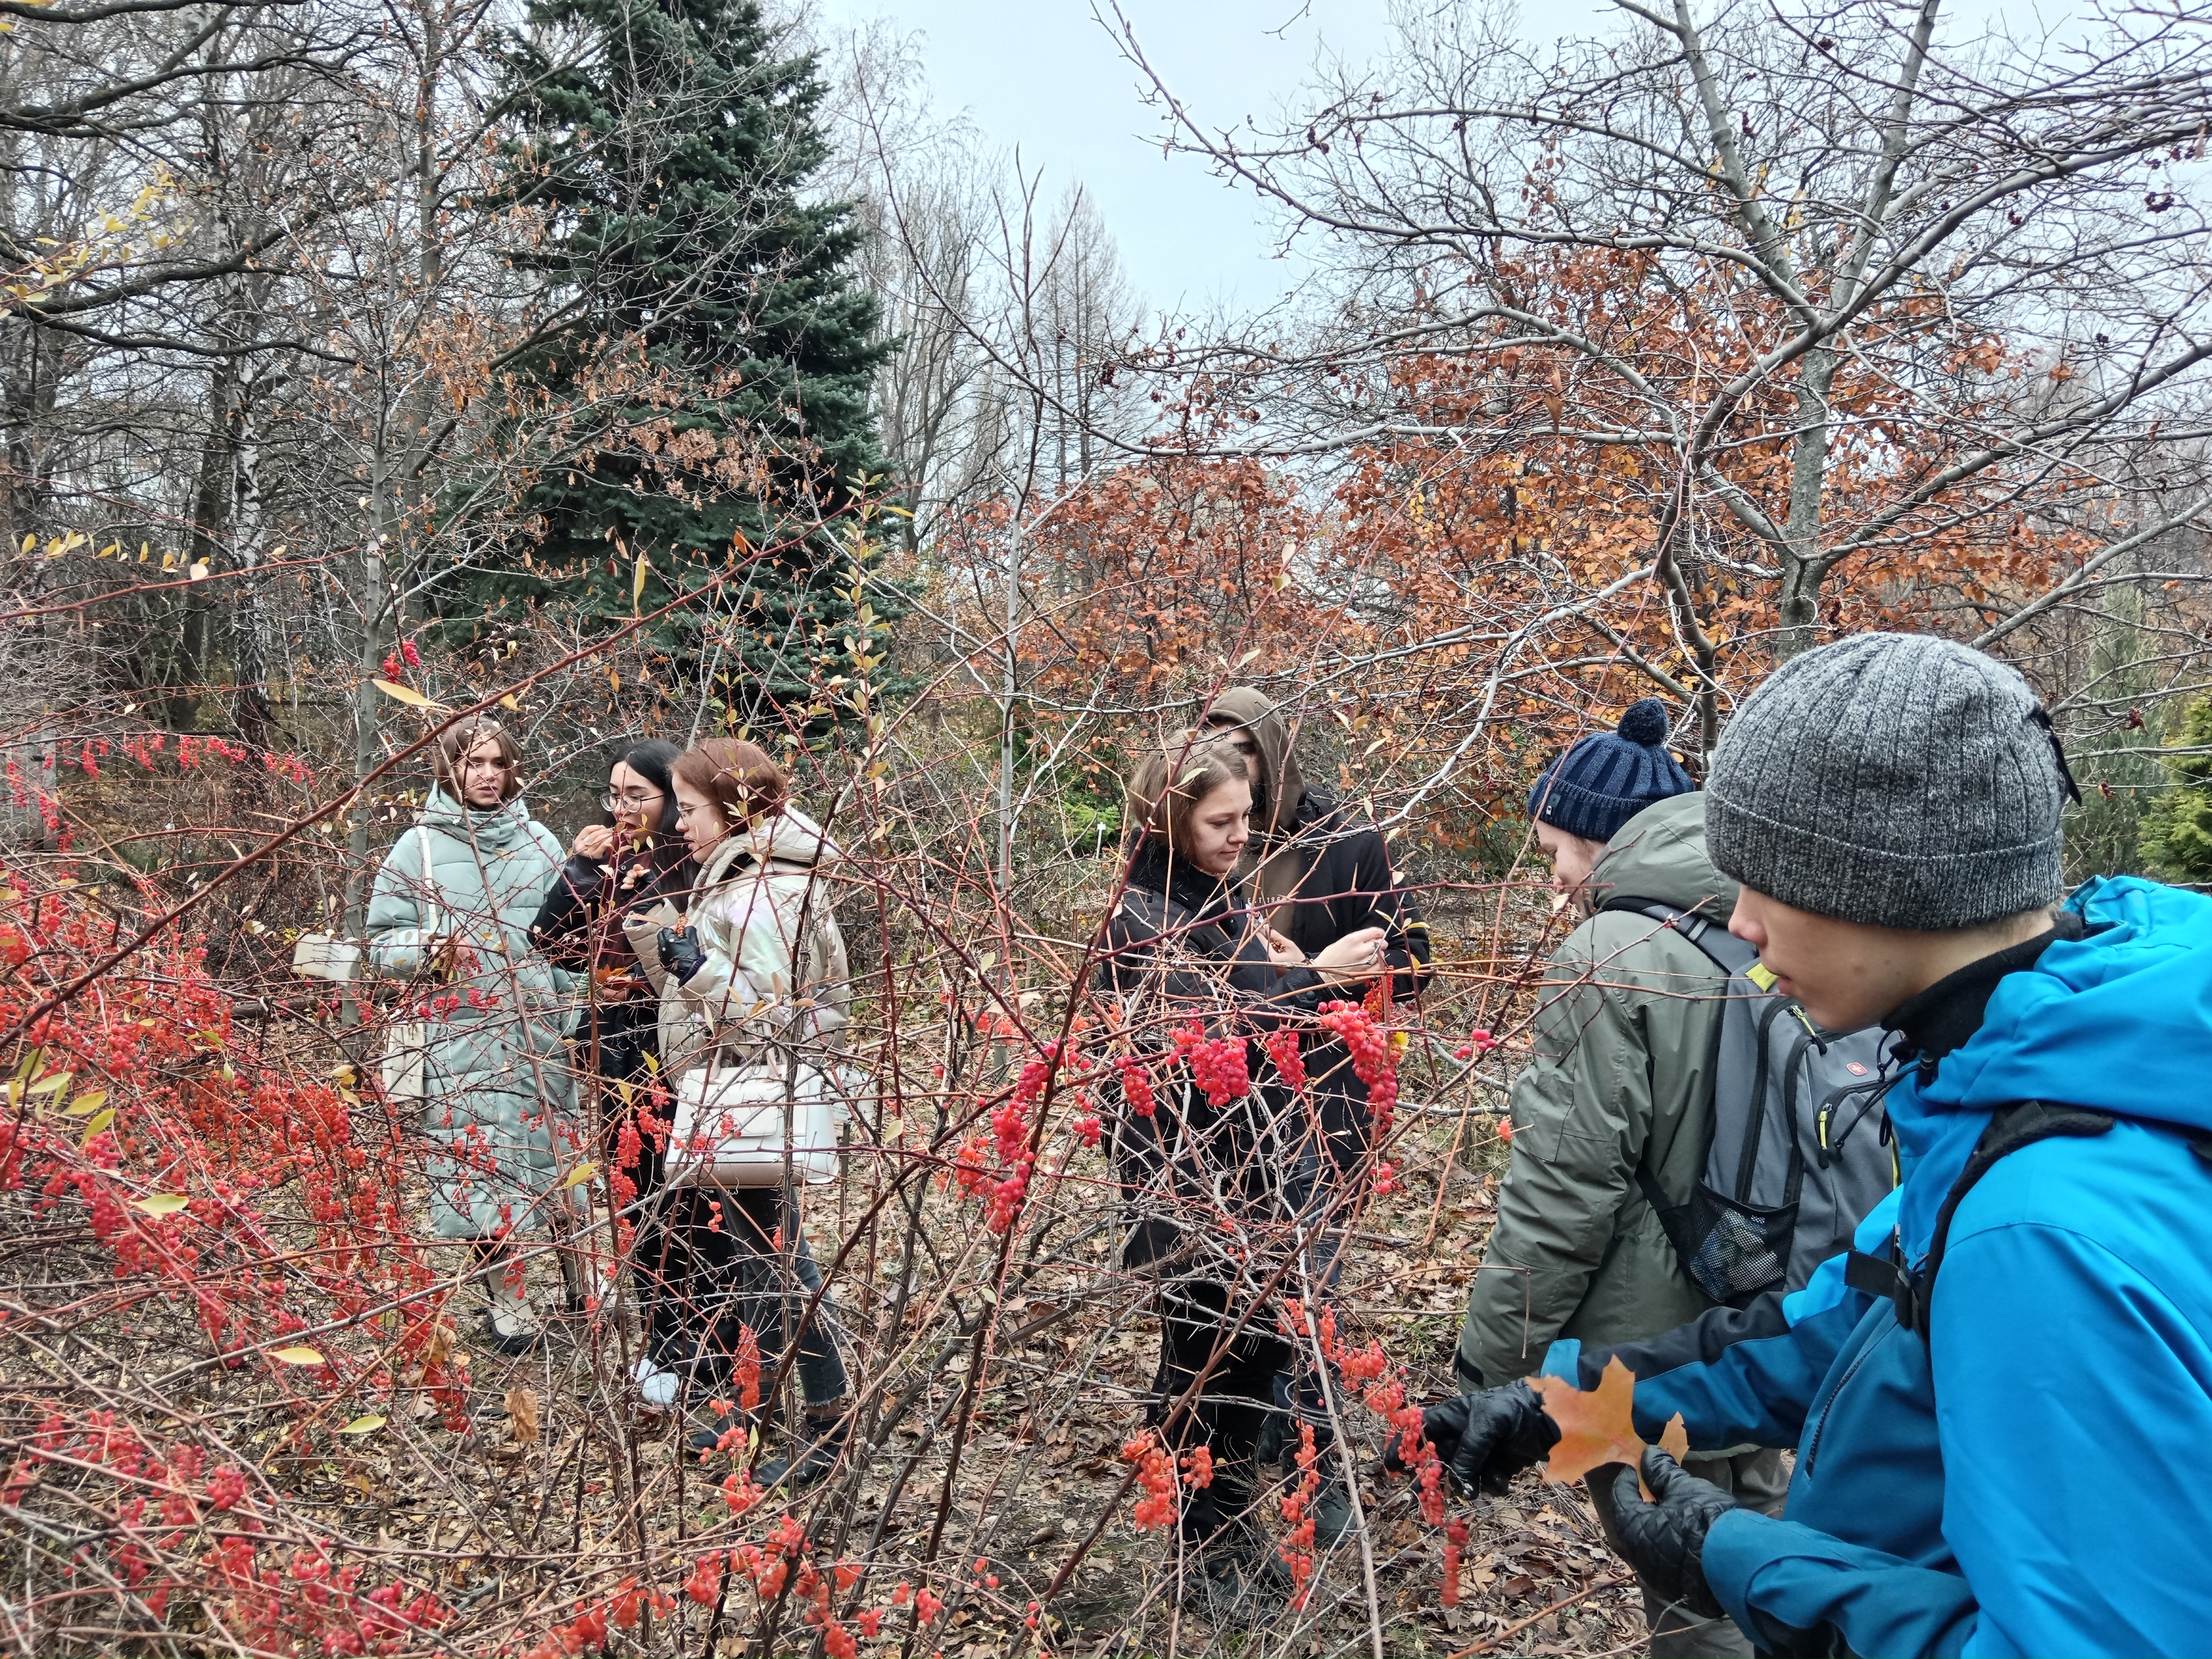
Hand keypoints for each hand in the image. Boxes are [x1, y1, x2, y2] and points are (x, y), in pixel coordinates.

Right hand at [572, 824, 615, 861]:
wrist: (584, 868)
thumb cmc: (586, 854)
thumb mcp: (584, 844)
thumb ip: (591, 835)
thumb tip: (602, 827)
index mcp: (578, 841)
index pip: (587, 830)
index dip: (596, 827)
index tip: (602, 827)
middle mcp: (581, 846)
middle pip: (594, 834)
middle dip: (603, 831)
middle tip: (611, 830)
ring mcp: (588, 851)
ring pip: (599, 839)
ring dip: (607, 835)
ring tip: (612, 834)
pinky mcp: (596, 855)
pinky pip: (603, 846)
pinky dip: (608, 841)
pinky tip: (612, 839)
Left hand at [656, 926, 704, 983]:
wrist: (689, 969)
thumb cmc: (690, 953)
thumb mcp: (692, 939)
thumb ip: (689, 929)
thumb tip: (687, 924)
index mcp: (668, 939)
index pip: (666, 929)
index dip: (672, 928)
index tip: (678, 929)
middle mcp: (662, 947)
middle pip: (660, 936)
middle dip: (667, 934)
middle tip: (675, 935)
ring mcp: (661, 955)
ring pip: (661, 945)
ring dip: (666, 943)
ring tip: (675, 945)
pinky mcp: (663, 963)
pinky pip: (662, 954)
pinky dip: (667, 951)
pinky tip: (674, 953)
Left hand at [1261, 925, 1306, 968]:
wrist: (1304, 971)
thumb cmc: (1298, 958)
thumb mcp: (1289, 945)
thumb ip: (1277, 936)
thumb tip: (1266, 927)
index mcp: (1273, 957)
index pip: (1264, 943)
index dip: (1260, 934)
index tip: (1256, 927)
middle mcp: (1269, 961)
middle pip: (1265, 946)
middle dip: (1265, 937)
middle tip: (1265, 928)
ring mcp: (1271, 964)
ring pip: (1268, 949)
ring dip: (1270, 942)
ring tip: (1274, 936)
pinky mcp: (1273, 965)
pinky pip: (1271, 954)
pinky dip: (1273, 948)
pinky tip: (1278, 945)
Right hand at [1310, 926, 1388, 982]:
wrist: (1322, 974)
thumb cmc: (1330, 956)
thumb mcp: (1342, 942)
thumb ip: (1358, 940)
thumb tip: (1371, 939)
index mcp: (1353, 939)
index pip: (1375, 932)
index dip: (1380, 933)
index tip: (1380, 934)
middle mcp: (1360, 950)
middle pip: (1380, 944)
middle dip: (1381, 943)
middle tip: (1379, 945)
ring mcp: (1364, 963)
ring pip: (1380, 955)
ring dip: (1379, 954)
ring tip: (1374, 955)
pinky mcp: (1365, 974)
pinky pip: (1378, 967)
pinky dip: (1378, 965)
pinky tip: (1373, 964)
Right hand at [1384, 1381, 1558, 1494]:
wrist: (1549, 1417)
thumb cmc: (1512, 1408)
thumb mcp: (1487, 1423)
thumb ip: (1469, 1451)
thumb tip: (1456, 1483)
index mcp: (1451, 1418)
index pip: (1419, 1432)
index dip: (1403, 1448)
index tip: (1392, 1469)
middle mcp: (1460, 1438)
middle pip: (1435, 1462)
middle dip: (1429, 1481)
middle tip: (1421, 1500)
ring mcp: (1477, 1455)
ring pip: (1460, 1479)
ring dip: (1467, 1486)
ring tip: (1474, 1490)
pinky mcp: (1495, 1468)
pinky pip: (1484, 1485)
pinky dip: (1492, 1485)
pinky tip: (1503, 1477)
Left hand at [1603, 1447, 1736, 1619]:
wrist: (1741, 1566)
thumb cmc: (1707, 1519)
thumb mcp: (1684, 1488)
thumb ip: (1662, 1472)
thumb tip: (1649, 1455)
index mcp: (1634, 1529)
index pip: (1621, 1498)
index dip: (1626, 1481)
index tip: (1633, 1470)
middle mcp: (1639, 1556)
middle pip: (1633, 1523)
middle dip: (1641, 1504)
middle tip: (1652, 1488)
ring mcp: (1658, 1576)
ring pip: (1649, 1544)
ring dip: (1656, 1525)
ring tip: (1670, 1509)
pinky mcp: (1678, 1589)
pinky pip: (1666, 1561)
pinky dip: (1669, 1544)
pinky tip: (1683, 1534)